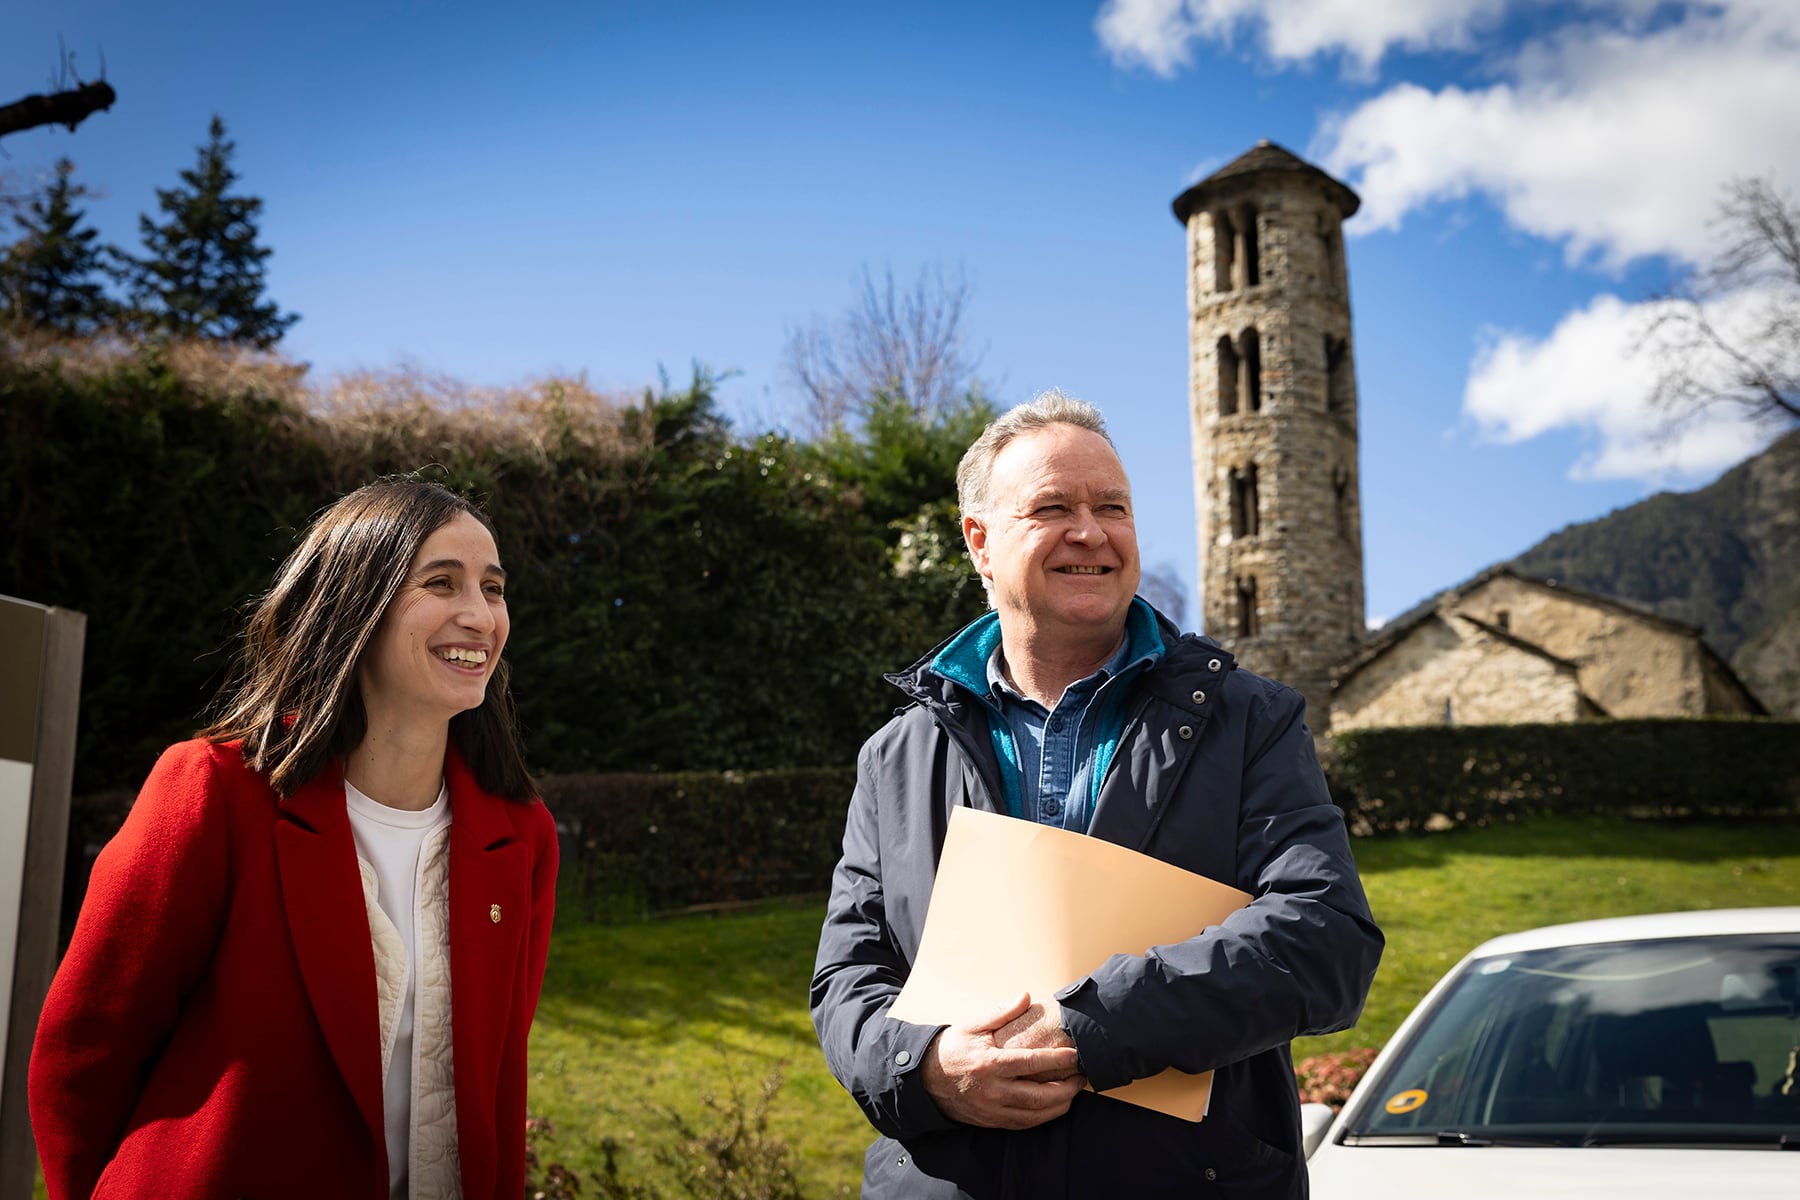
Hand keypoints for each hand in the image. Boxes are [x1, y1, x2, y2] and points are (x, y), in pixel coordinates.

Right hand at [921, 993, 1086, 1128]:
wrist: (927, 1078)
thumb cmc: (954, 1047)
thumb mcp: (974, 1025)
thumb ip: (1002, 1013)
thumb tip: (1026, 996)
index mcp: (989, 1064)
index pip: (1031, 1063)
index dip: (1056, 1060)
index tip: (1076, 1055)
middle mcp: (992, 1091)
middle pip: (1039, 1096)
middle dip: (1066, 1089)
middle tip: (1082, 1077)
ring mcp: (992, 1109)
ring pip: (1034, 1115)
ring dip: (1059, 1106)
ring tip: (1074, 1092)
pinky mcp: (991, 1121)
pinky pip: (1023, 1124)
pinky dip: (1043, 1117)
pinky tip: (1055, 1106)